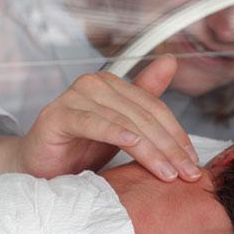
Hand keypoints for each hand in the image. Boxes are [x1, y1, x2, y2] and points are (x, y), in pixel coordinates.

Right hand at [17, 55, 200, 181]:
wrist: (39, 166)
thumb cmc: (79, 147)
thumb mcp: (121, 129)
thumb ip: (145, 98)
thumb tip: (170, 60)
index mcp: (111, 84)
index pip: (154, 108)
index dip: (177, 135)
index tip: (193, 162)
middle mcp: (94, 84)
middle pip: (143, 116)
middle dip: (169, 147)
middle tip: (187, 173)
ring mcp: (74, 97)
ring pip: (124, 122)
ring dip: (150, 149)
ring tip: (168, 172)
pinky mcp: (58, 115)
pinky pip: (93, 123)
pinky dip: (114, 132)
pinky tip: (132, 144)